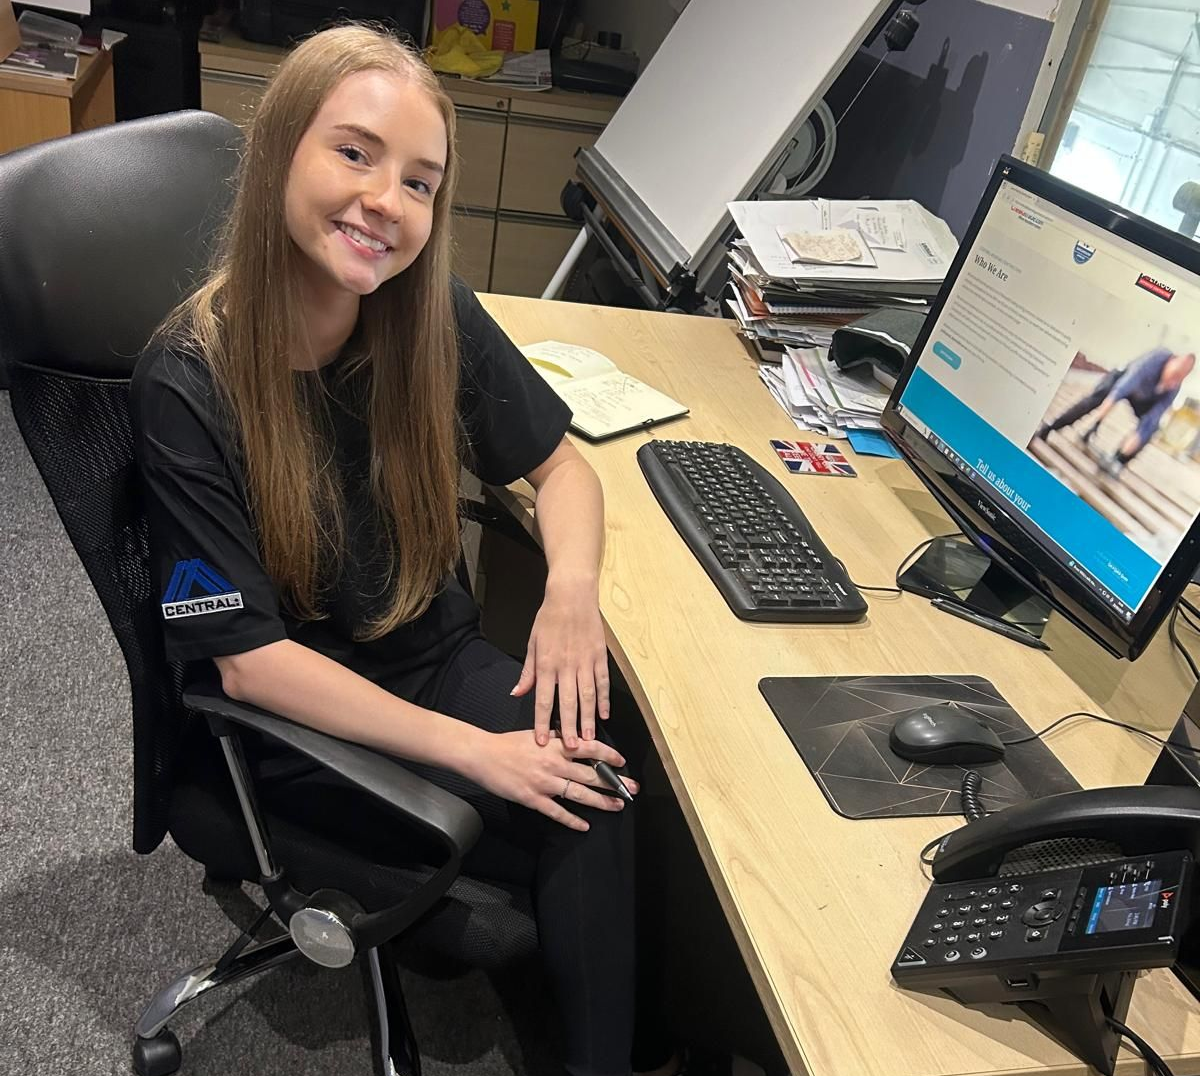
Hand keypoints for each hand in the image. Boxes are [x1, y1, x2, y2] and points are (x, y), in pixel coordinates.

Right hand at [467, 730, 638, 831]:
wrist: (483, 755)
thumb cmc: (507, 743)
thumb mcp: (536, 733)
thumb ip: (556, 737)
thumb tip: (574, 737)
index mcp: (555, 744)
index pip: (589, 748)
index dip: (608, 755)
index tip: (622, 762)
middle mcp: (554, 763)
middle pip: (591, 774)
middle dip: (614, 782)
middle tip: (632, 789)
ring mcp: (544, 782)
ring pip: (579, 794)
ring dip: (601, 802)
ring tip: (617, 806)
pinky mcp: (533, 798)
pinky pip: (557, 811)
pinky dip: (572, 820)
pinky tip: (584, 826)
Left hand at [512, 573, 608, 748]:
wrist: (572, 595)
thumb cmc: (549, 619)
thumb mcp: (532, 643)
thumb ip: (528, 672)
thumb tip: (517, 693)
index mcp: (546, 664)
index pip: (543, 699)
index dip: (542, 722)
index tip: (541, 742)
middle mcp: (566, 666)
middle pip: (568, 702)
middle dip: (569, 727)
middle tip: (571, 749)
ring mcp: (585, 662)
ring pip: (588, 696)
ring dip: (588, 719)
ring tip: (588, 739)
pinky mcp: (600, 656)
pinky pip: (603, 682)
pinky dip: (604, 700)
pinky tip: (604, 715)